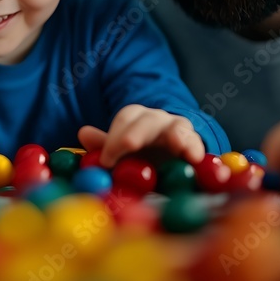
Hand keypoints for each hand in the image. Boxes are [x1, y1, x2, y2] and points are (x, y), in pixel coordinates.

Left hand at [77, 104, 205, 166]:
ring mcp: (179, 130)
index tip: (106, 160)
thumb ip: (105, 145)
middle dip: (137, 133)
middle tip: (129, 145)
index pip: (125, 118)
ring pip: (177, 126)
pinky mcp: (195, 145)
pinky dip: (196, 149)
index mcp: (136, 118)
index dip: (114, 138)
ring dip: (177, 135)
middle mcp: (158, 119)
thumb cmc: (141, 155)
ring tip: (177, 145)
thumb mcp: (121, 151)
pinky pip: (196, 144)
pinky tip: (195, 158)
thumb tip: (83, 133)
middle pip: (148, 120)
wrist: (170, 162)